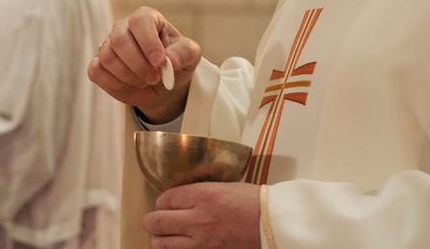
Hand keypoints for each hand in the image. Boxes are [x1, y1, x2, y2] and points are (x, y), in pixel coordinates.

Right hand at [87, 6, 200, 122]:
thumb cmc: (175, 63)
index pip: (140, 22)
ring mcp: (107, 45)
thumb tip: (168, 60)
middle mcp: (123, 27)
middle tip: (155, 77)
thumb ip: (183, 53)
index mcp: (146, 18)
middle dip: (138, 65)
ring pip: (108, 58)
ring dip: (129, 76)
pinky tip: (129, 84)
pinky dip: (114, 83)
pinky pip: (96, 72)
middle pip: (119, 40)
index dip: (148, 43)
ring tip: (145, 81)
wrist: (163, 84)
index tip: (160, 62)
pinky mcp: (99, 64)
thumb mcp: (190, 55)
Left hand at [143, 182, 260, 248]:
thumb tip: (179, 198)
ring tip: (165, 237)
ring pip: (161, 244)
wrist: (277, 224)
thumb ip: (199, 192)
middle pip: (155, 222)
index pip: (164, 199)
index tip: (165, 205)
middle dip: (152, 221)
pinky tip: (179, 246)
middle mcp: (198, 219)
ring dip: (159, 239)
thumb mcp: (224, 186)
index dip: (162, 202)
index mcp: (202, 195)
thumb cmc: (255, 203)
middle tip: (156, 221)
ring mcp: (202, 242)